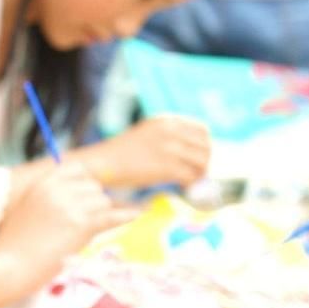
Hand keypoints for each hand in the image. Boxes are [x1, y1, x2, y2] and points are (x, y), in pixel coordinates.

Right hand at [0, 162, 135, 274]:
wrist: (8, 266)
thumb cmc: (15, 245)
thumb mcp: (29, 209)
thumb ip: (50, 198)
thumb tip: (80, 196)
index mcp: (43, 182)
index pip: (78, 169)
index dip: (85, 184)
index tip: (87, 198)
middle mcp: (58, 188)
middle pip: (93, 187)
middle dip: (93, 204)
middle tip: (81, 225)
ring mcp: (70, 205)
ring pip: (103, 202)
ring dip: (99, 217)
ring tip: (80, 235)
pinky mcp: (81, 224)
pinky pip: (112, 216)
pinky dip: (127, 215)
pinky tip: (138, 213)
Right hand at [81, 116, 209, 188]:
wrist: (102, 163)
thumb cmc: (122, 153)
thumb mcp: (147, 135)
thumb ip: (169, 137)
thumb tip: (195, 152)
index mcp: (166, 120)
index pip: (202, 130)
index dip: (205, 146)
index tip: (199, 158)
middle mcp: (170, 130)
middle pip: (206, 146)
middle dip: (205, 162)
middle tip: (198, 174)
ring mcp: (169, 148)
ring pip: (202, 162)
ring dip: (199, 174)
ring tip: (189, 182)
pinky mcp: (166, 167)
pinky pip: (190, 176)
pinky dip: (190, 184)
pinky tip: (182, 187)